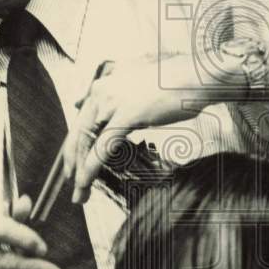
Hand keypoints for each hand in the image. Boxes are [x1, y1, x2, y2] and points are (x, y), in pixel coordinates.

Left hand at [63, 54, 220, 203]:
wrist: (197, 75)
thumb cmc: (173, 84)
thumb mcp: (136, 87)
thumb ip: (113, 96)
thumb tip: (82, 103)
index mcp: (102, 85)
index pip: (80, 121)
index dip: (73, 147)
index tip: (72, 166)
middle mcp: (102, 91)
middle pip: (78, 132)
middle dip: (72, 162)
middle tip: (72, 186)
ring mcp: (113, 102)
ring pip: (86, 141)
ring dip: (80, 171)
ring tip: (79, 193)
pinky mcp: (127, 114)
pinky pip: (103, 146)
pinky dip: (92, 166)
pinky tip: (86, 181)